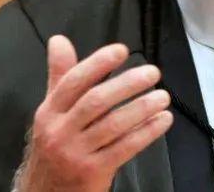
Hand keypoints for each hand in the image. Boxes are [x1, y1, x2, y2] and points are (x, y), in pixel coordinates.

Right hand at [18, 37, 172, 191]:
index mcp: (49, 111)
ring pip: (112, 125)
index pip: (73, 82)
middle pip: (95, 102)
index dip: (97, 64)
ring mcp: (75, 153)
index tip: (122, 50)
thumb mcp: (52, 111)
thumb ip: (61, 76)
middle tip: (153, 73)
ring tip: (163, 96)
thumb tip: (59, 40)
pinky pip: (124, 148)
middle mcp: (59, 131)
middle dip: (127, 84)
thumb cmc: (54, 145)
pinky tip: (162, 121)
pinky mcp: (93, 172)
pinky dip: (146, 133)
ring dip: (141, 108)